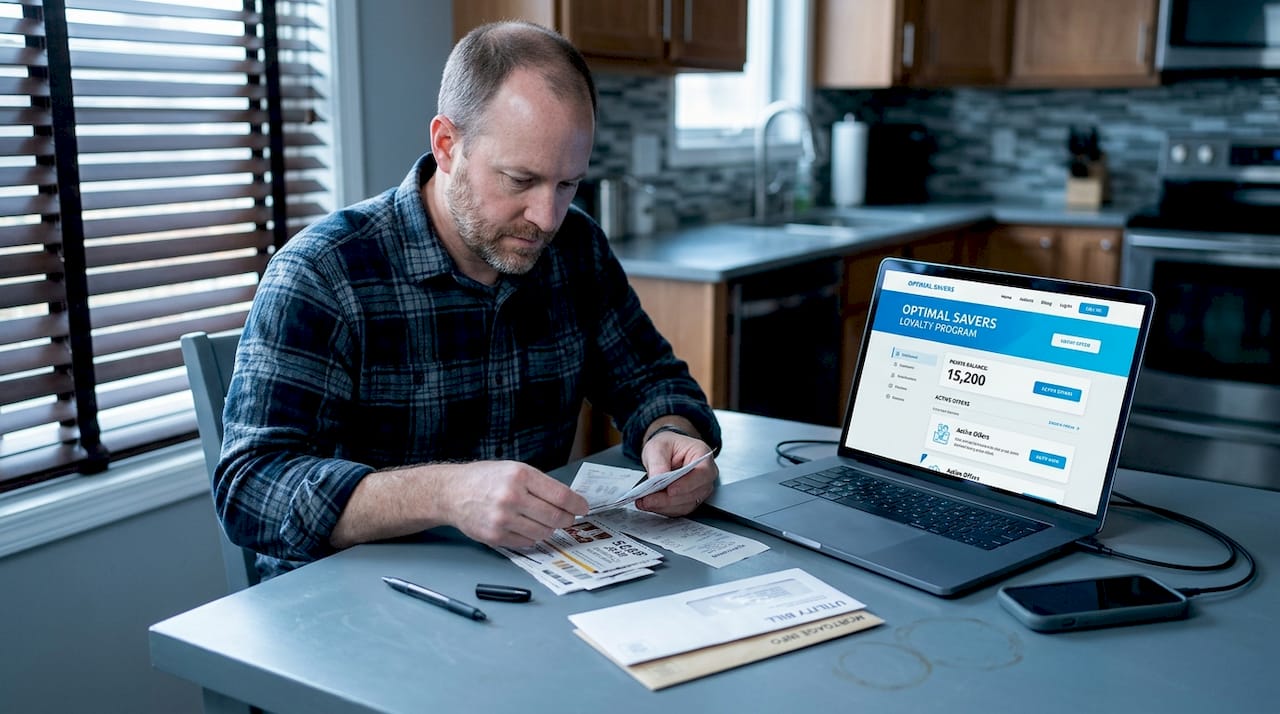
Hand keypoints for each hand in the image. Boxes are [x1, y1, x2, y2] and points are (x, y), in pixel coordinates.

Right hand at [441, 461, 588, 547]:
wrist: (452, 492)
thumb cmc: (485, 479)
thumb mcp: (514, 470)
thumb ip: (539, 484)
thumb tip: (568, 500)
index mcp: (520, 476)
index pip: (560, 495)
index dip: (577, 504)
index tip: (583, 508)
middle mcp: (511, 497)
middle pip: (555, 516)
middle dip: (567, 519)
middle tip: (569, 518)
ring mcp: (503, 519)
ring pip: (543, 532)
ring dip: (549, 529)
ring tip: (543, 521)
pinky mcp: (495, 536)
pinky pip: (527, 542)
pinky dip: (532, 536)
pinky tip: (525, 526)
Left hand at [635, 431, 717, 516]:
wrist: (666, 452)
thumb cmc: (667, 446)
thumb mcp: (658, 446)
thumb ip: (658, 461)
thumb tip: (657, 478)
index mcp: (703, 455)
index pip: (702, 473)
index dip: (687, 484)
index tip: (670, 490)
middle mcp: (705, 475)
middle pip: (693, 493)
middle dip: (669, 499)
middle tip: (648, 499)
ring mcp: (700, 489)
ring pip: (686, 504)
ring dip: (664, 506)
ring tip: (645, 502)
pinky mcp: (690, 500)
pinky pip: (679, 509)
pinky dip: (664, 509)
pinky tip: (650, 504)